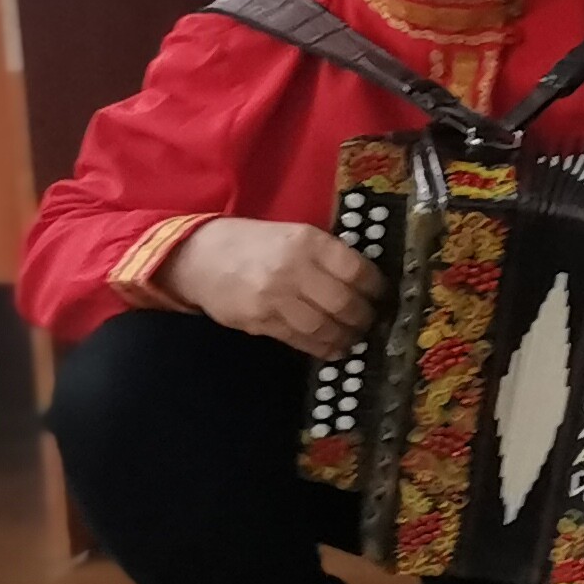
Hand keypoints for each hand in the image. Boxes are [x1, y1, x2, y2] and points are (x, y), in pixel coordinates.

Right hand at [159, 216, 381, 357]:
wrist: (200, 256)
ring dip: (346, 337)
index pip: (356, 270)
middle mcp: (293, 270)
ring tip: (354, 338)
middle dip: (364, 317)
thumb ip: (327, 256)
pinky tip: (333, 349)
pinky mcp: (259, 321)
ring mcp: (274, 298)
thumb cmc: (256, 244)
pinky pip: (299, 340)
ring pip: (323, 327)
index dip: (376, 288)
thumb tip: (365, 282)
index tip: (383, 296)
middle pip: (343, 302)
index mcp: (308, 242)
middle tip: (371, 321)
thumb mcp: (295, 235)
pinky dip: (322, 348)